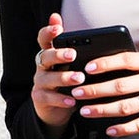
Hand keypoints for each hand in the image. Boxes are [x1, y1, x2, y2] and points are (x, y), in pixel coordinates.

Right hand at [30, 12, 83, 127]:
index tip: (59, 28)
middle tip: (73, 54)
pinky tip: (72, 100)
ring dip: (64, 77)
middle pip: (45, 56)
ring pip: (48, 78)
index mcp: (50, 54)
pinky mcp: (40, 98)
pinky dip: (61, 99)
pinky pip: (48, 97)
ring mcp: (40, 82)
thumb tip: (98, 37)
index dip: (49, 32)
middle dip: (59, 54)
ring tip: (79, 78)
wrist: (58, 109)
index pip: (44, 39)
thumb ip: (81, 49)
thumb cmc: (70, 82)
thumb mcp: (75, 65)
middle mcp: (42, 66)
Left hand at [69, 50, 138, 137]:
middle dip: (94, 90)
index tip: (87, 68)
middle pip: (120, 86)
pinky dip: (123, 129)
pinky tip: (109, 130)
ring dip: (103, 110)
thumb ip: (138, 64)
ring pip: (126, 107)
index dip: (104, 63)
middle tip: (76, 92)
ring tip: (86, 111)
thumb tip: (107, 67)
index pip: (125, 60)